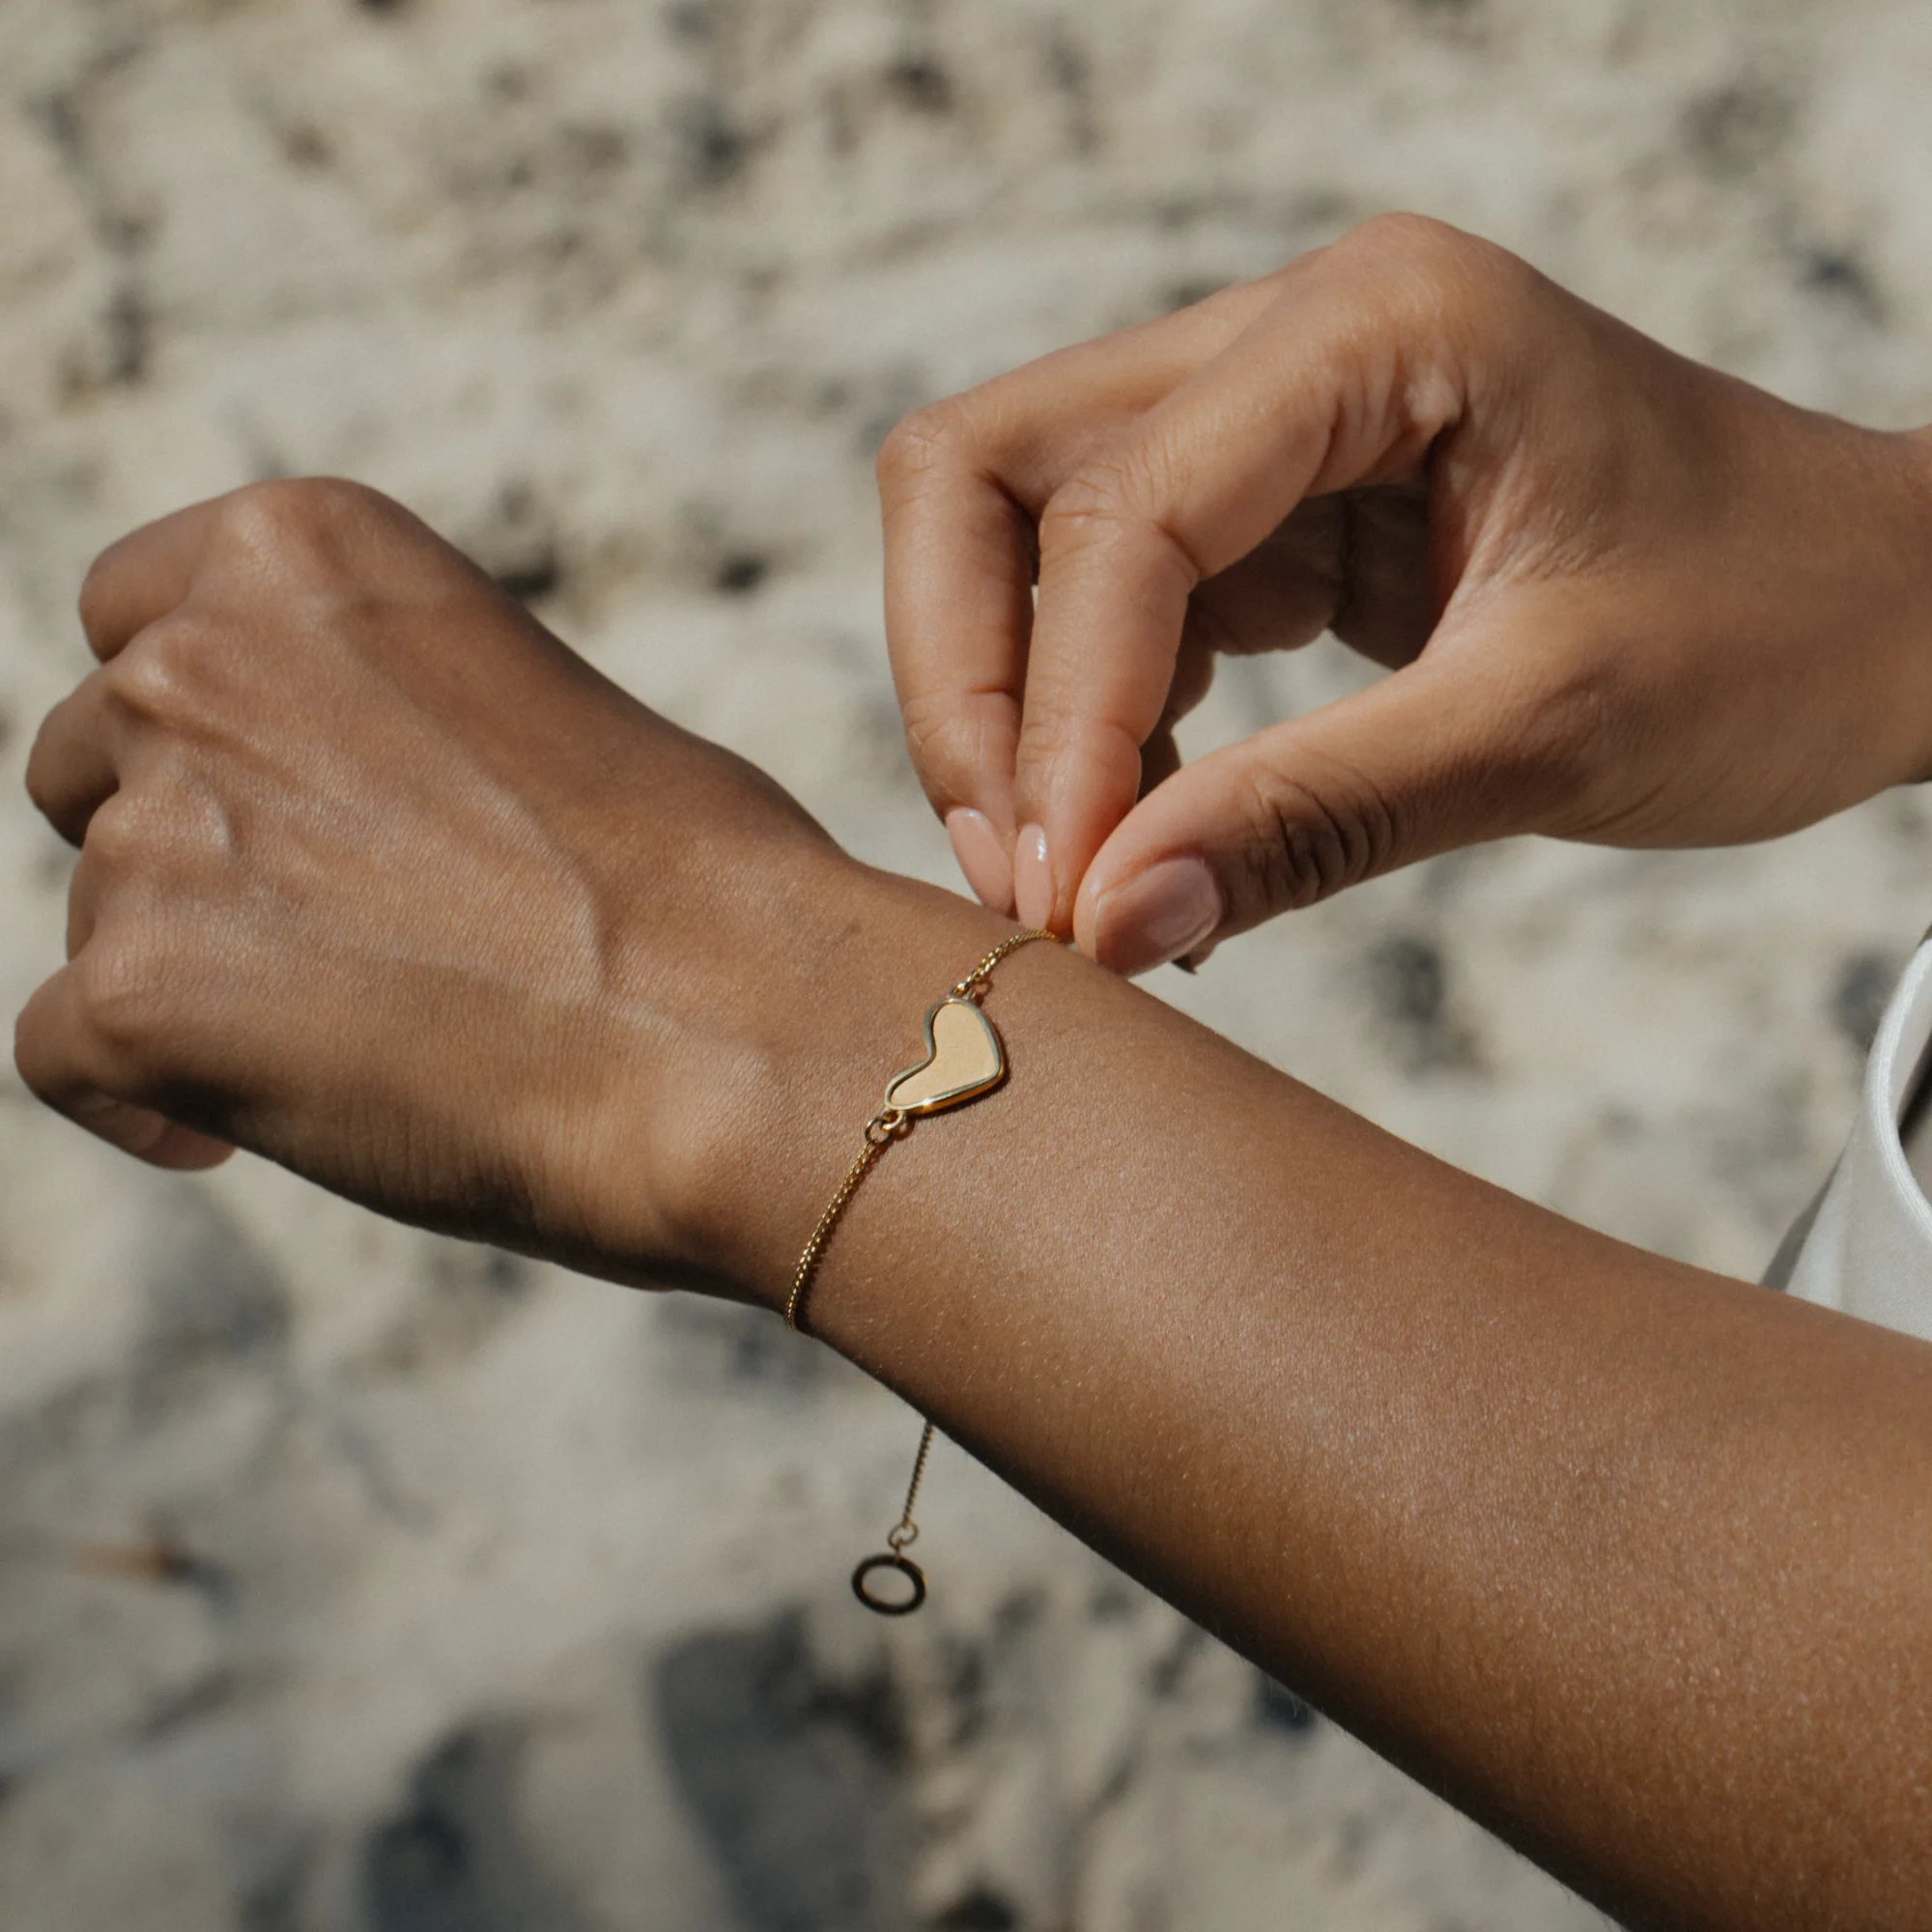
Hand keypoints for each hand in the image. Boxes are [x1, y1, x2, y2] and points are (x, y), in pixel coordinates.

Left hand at [13, 480, 889, 1287]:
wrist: (747, 1028)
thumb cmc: (698, 882)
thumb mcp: (524, 710)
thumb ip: (380, 717)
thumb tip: (312, 809)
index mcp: (305, 550)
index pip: (130, 610)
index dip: (189, 724)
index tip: (260, 799)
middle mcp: (196, 661)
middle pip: (87, 764)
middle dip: (183, 846)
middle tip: (324, 942)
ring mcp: (154, 824)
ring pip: (98, 916)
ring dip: (195, 977)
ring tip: (365, 1042)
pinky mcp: (138, 992)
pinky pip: (63, 1055)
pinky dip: (145, 1099)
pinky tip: (240, 1133)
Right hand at [880, 213, 1931, 971]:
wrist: (1872, 610)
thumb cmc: (1767, 627)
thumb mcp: (1546, 728)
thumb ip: (1312, 819)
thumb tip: (1104, 922)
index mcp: (1379, 328)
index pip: (1122, 511)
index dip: (1062, 717)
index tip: (1068, 897)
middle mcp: (1292, 340)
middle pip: (990, 472)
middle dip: (974, 685)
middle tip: (1021, 871)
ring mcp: (1267, 417)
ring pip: (1017, 537)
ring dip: (1019, 716)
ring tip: (1088, 877)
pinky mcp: (1267, 508)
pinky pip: (1103, 606)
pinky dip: (1094, 729)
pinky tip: (1156, 831)